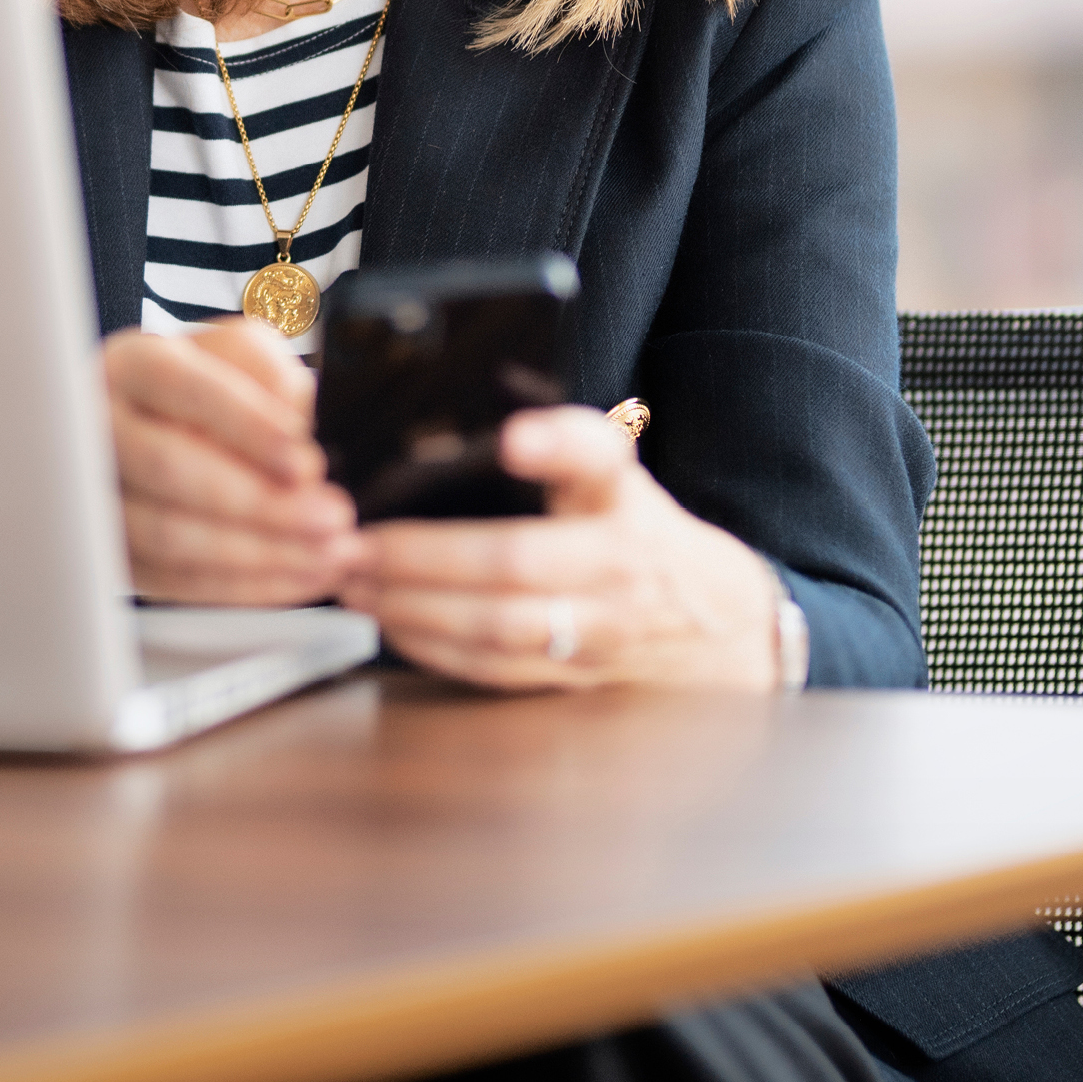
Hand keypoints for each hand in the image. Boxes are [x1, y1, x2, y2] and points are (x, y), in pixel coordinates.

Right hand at [101, 318, 359, 605]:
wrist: (171, 424)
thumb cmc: (215, 386)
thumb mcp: (247, 356)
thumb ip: (270, 376)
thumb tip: (296, 437)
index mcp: (134, 365)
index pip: (185, 389)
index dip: (248, 427)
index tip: (306, 461)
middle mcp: (100, 429)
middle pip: (169, 467)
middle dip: (259, 500)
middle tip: (329, 516)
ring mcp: (99, 497)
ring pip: (170, 536)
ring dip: (259, 553)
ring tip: (325, 552)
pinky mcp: (116, 554)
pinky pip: (177, 582)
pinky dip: (245, 586)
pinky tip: (298, 575)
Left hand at [336, 404, 785, 690]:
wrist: (726, 628)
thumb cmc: (644, 535)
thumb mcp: (618, 477)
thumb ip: (562, 445)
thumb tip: (488, 403)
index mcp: (624, 497)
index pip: (599, 457)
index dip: (558, 444)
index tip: (515, 439)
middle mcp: (619, 564)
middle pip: (515, 560)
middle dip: (424, 554)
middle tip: (356, 539)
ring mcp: (601, 630)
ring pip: (498, 625)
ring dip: (414, 606)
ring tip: (356, 582)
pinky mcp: (579, 678)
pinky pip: (497, 670)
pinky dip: (435, 649)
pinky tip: (391, 624)